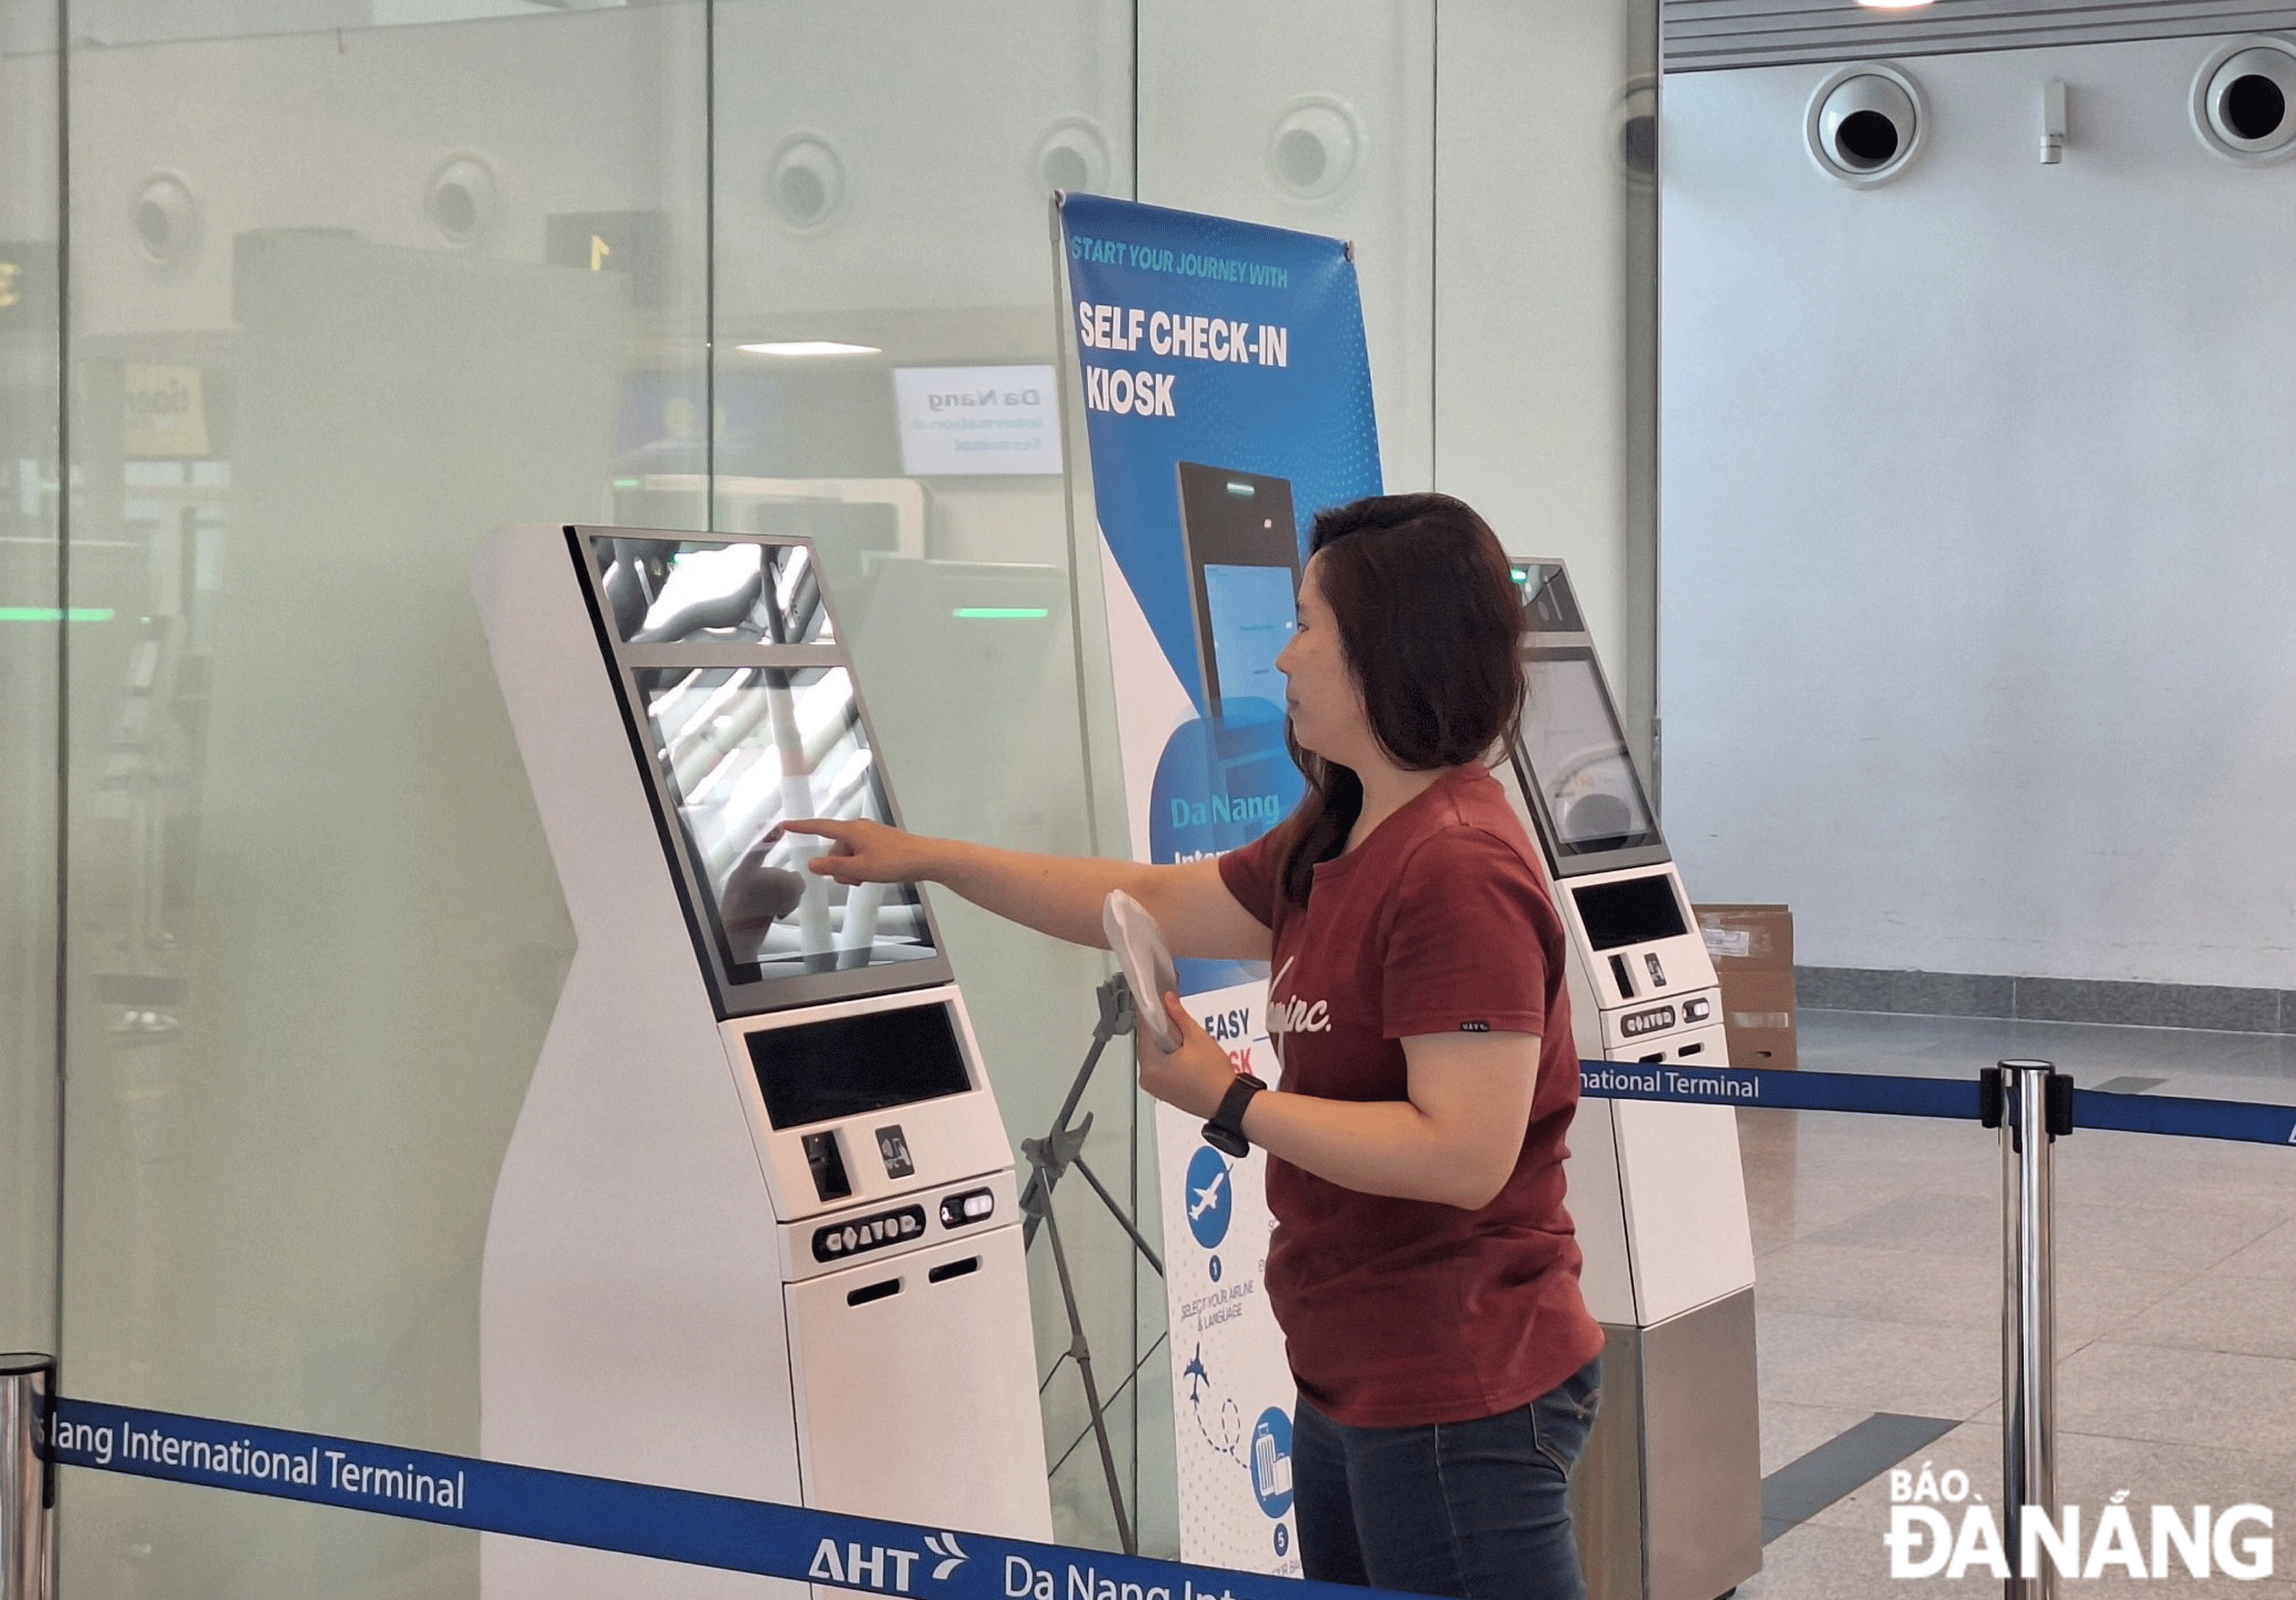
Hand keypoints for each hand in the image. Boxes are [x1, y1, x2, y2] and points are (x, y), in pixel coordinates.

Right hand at [774, 818, 939, 885]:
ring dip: (851, 869)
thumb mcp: (860, 869)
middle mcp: (859, 828)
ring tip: (867, 878)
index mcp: (852, 831)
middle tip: (855, 879)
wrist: (925, 858)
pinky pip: (859, 855)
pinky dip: (861, 867)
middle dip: (838, 867)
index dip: (802, 827)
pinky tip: (873, 874)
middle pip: (834, 849)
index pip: (820, 827)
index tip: (786, 825)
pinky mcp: (878, 842)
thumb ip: (833, 866)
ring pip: (847, 855)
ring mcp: (870, 835)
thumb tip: (812, 863)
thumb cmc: (896, 861)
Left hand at [1136, 992, 1246, 1120]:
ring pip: (1151, 1053)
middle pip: (1146, 1042)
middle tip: (1175, 1018)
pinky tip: (1180, 1053)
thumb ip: (1179, 1016)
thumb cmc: (1214, 1074)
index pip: (1144, 1028)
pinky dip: (1165, 1056)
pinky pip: (1156, 1066)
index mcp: (1152, 1064)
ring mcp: (1151, 1086)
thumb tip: (1167, 998)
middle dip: (1159, 1027)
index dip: (1151, 1010)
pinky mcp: (1159, 1091)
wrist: (1227, 1102)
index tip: (1157, 998)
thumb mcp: (1198, 1038)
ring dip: (1162, 1041)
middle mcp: (1146, 1076)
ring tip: (1182, 1038)